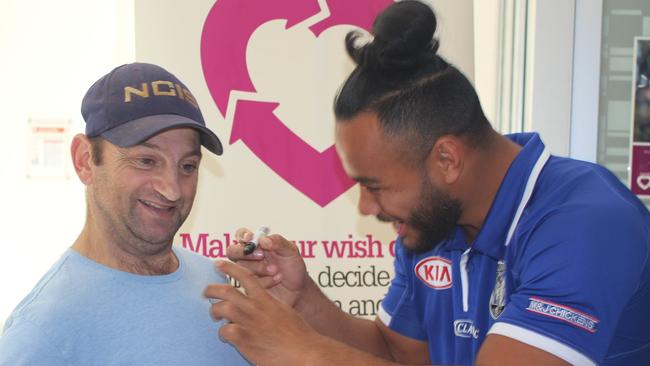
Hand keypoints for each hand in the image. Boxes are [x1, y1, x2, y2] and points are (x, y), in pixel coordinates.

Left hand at [206, 261, 320, 365]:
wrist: (303, 351)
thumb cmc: (297, 333)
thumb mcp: (283, 311)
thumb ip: (269, 304)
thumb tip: (261, 302)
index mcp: (266, 299)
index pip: (245, 276)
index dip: (230, 267)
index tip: (218, 263)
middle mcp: (255, 308)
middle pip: (226, 291)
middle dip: (212, 289)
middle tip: (206, 291)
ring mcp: (248, 323)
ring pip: (221, 308)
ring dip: (214, 311)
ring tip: (214, 315)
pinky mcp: (244, 339)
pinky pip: (224, 331)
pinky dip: (223, 333)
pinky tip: (228, 336)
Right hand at [228, 228, 307, 306]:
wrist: (298, 290)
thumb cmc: (293, 267)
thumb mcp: (290, 251)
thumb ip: (278, 242)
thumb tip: (263, 239)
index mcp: (257, 244)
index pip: (242, 235)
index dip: (242, 236)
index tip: (250, 238)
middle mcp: (249, 257)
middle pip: (232, 251)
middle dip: (246, 253)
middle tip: (262, 255)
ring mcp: (247, 272)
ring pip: (240, 267)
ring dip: (259, 268)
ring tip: (276, 270)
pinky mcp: (248, 286)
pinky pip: (247, 282)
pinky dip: (264, 280)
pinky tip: (276, 279)